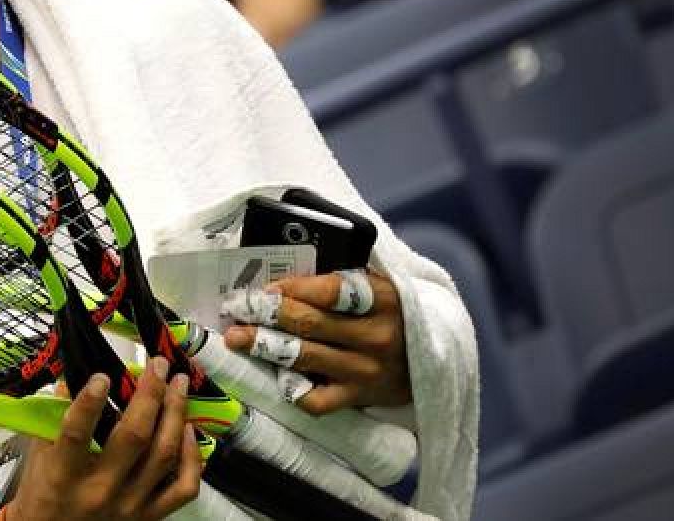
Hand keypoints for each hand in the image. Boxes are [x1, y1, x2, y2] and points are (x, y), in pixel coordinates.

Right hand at [2, 357, 201, 520]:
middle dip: (151, 394)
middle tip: (158, 365)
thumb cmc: (44, 492)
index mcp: (64, 476)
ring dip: (176, 413)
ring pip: (164, 454)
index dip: (90, 402)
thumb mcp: (39, 452)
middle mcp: (100, 491)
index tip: (102, 376)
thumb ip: (57, 414)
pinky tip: (188, 431)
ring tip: (179, 385)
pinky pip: (183, 487)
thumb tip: (80, 374)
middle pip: (135, 437)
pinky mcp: (149, 516)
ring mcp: (130, 506)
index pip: (77, 435)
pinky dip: (192, 457)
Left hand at [224, 270, 411, 414]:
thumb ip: (344, 281)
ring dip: (264, 345)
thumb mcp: (383, 287)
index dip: (293, 288)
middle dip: (266, 313)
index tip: (265, 288)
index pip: (331, 291)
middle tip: (237, 307)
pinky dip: (292, 387)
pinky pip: (316, 399)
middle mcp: (375, 336)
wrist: (437, 361)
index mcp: (383, 299)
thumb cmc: (396, 314)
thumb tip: (285, 275)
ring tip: (236, 337)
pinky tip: (273, 374)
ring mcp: (365, 371)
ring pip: (305, 357)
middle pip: (310, 323)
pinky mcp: (356, 397)